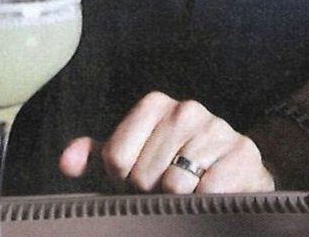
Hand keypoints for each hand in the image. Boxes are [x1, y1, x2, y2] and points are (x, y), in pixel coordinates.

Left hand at [59, 91, 274, 193]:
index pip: (116, 156)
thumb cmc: (174, 167)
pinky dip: (202, 203)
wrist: (233, 171)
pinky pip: (207, 192)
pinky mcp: (242, 153)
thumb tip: (67, 162)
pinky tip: (208, 195)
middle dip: (150, 193)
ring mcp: (216, 129)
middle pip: (144, 174)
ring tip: (187, 193)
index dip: (123, 181)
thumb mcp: (132, 160)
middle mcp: (186, 110)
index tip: (138, 182)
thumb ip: (97, 158)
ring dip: (178, 201)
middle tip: (164, 191)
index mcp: (155, 105)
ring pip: (175, 185)